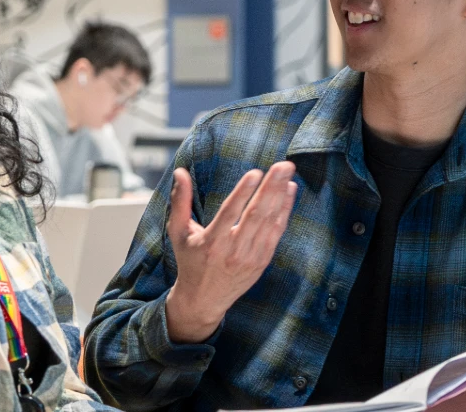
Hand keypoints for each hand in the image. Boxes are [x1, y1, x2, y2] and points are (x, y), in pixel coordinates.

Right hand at [164, 162, 297, 342]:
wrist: (204, 299)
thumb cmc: (189, 260)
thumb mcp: (177, 232)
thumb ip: (179, 200)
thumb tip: (180, 171)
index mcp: (211, 241)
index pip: (229, 213)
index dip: (243, 193)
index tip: (255, 173)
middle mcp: (233, 250)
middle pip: (256, 215)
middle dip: (270, 188)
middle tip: (282, 165)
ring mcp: (251, 257)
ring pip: (269, 222)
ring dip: (280, 195)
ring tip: (287, 171)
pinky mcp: (262, 260)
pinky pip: (276, 232)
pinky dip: (284, 210)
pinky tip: (288, 191)